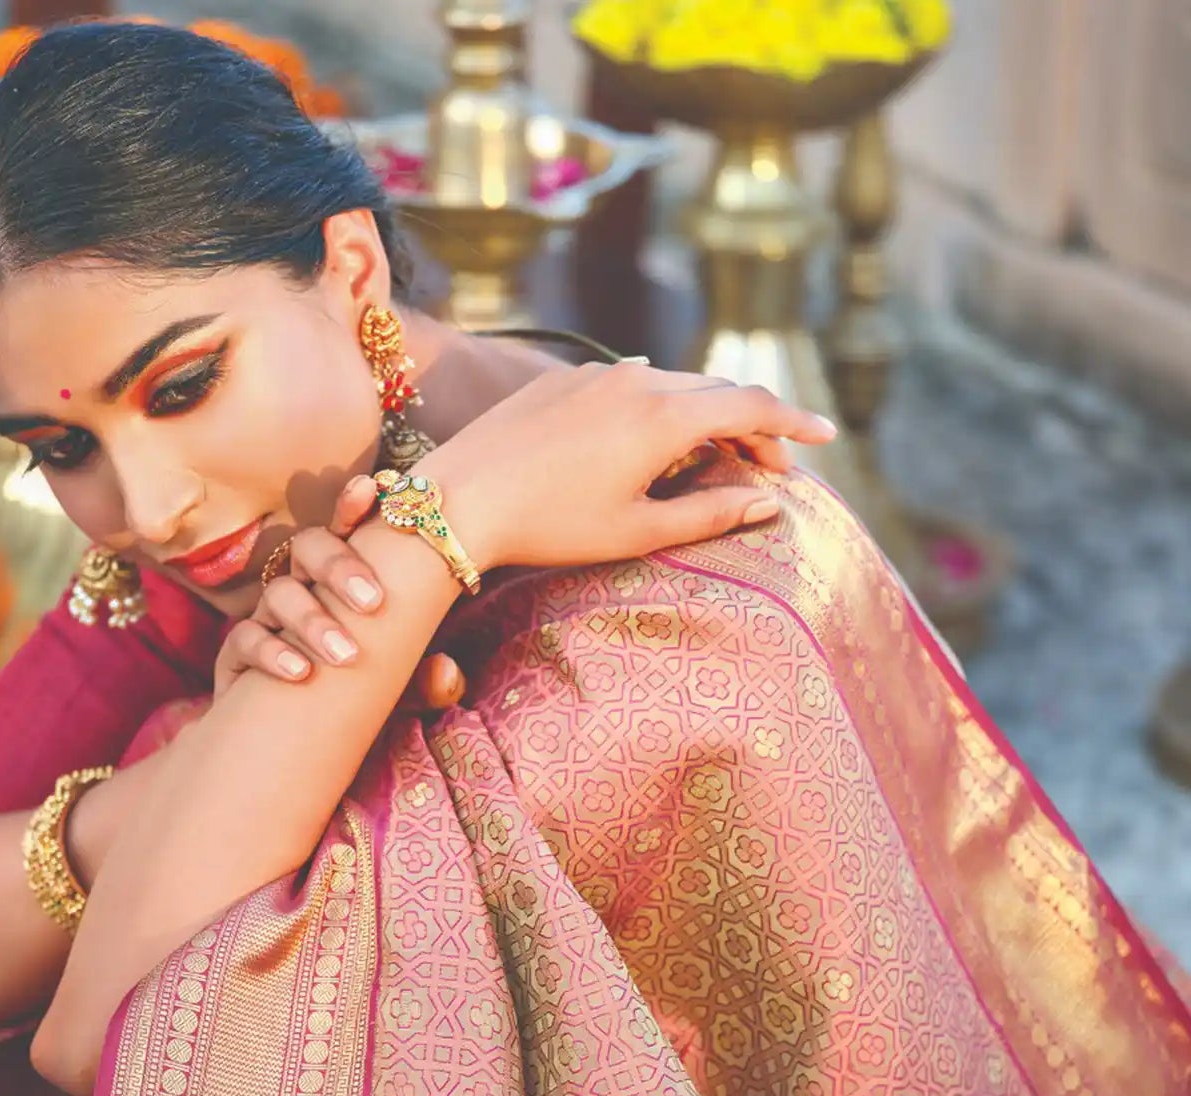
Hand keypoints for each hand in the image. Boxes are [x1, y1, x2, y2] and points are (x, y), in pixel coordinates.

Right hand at [214, 478, 466, 711]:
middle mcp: (303, 588)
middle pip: (310, 548)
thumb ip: (426, 686)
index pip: (347, 531)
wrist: (289, 742)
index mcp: (340, 581)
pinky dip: (272, 652)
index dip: (353, 506)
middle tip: (373, 602)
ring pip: (281, 593)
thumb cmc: (350, 701)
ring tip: (346, 656)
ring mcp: (268, 618)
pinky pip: (246, 639)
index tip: (372, 490)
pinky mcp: (239, 653)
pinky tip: (300, 673)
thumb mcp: (398, 695)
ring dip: (314, 620)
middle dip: (340, 566)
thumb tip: (447, 674)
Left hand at [415, 364, 836, 573]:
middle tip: (769, 468)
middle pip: (718, 391)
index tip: (827, 438)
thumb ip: (709, 513)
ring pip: (674, 385)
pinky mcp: (564, 379)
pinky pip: (631, 384)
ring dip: (706, 417)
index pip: (753, 404)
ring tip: (715, 459)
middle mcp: (638, 380)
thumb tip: (767, 504)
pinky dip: (661, 409)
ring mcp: (598, 374)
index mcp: (665, 417)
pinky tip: (651, 444)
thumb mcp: (637, 531)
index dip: (796, 422)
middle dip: (753, 426)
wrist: (459, 499)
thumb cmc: (550, 526)